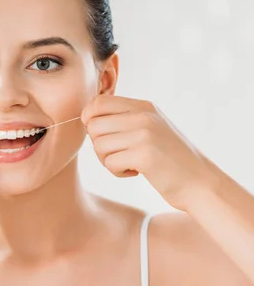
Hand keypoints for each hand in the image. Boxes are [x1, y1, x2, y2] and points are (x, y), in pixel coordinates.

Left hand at [82, 95, 214, 208]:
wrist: (200, 182)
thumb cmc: (169, 159)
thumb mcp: (150, 128)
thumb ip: (124, 119)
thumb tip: (86, 117)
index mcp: (143, 106)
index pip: (98, 102)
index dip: (89, 119)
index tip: (99, 135)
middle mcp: (143, 116)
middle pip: (93, 125)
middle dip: (98, 145)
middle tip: (117, 155)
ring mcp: (145, 134)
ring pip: (99, 145)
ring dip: (108, 160)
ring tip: (128, 163)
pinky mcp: (145, 155)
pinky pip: (110, 163)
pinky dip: (117, 172)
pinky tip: (135, 172)